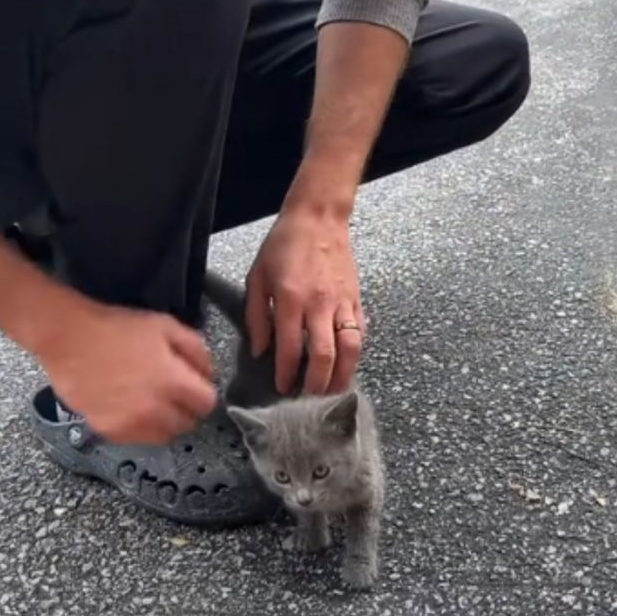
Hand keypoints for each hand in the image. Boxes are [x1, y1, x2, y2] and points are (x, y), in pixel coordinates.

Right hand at [36, 301, 216, 443]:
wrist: (70, 340)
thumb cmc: (117, 329)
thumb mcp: (166, 326)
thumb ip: (196, 350)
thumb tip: (208, 373)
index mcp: (173, 382)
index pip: (207, 404)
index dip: (202, 392)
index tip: (194, 386)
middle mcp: (155, 410)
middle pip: (188, 423)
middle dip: (185, 408)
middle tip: (171, 391)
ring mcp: (131, 424)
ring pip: (165, 436)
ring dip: (164, 421)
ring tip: (150, 400)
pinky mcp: (110, 432)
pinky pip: (138, 439)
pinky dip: (139, 426)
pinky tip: (129, 405)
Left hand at [246, 208, 364, 395]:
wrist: (318, 217)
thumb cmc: (283, 245)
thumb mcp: (257, 276)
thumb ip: (256, 316)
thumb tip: (260, 350)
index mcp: (290, 299)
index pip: (289, 348)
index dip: (286, 373)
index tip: (282, 387)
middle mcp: (319, 304)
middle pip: (324, 356)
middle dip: (317, 384)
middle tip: (309, 398)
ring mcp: (342, 302)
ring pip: (349, 349)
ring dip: (342, 375)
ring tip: (333, 390)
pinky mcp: (357, 299)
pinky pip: (360, 333)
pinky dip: (355, 353)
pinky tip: (347, 363)